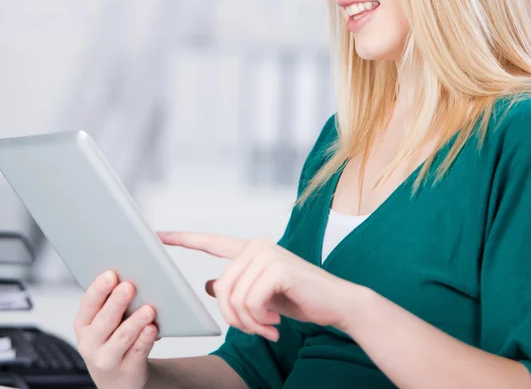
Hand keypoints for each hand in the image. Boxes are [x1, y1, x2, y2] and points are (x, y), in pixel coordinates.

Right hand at [73, 271, 158, 388]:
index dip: (99, 289)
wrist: (118, 376)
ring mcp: (107, 359)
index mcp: (84, 323)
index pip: (88, 304)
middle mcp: (91, 342)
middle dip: (117, 302)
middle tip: (129, 286)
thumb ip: (113, 300)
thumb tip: (132, 274)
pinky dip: (145, 339)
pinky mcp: (127, 370)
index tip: (111, 274)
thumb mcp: (106, 319)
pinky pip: (137, 352)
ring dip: (135, 322)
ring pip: (122, 337)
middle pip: (105, 320)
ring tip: (148, 309)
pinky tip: (152, 328)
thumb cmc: (113, 336)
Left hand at [157, 232, 359, 341]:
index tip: (158, 236)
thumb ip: (237, 286)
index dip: (183, 239)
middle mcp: (256, 246)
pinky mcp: (276, 267)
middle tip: (257, 329)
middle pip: (220, 288)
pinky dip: (259, 322)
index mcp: (250, 249)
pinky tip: (276, 323)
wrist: (336, 303)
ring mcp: (267, 254)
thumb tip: (208, 285)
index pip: (210, 242)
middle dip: (234, 318)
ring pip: (233, 298)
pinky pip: (249, 303)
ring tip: (267, 328)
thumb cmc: (300, 298)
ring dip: (248, 324)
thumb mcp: (262, 295)